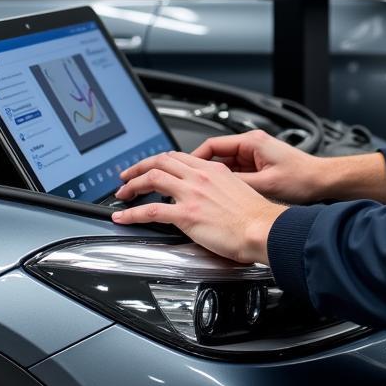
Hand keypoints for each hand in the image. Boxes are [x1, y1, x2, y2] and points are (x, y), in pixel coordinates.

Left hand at [112, 151, 285, 263]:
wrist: (262, 229)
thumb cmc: (255, 216)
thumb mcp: (237, 189)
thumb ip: (218, 187)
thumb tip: (206, 195)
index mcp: (213, 170)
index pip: (178, 157)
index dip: (158, 160)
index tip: (149, 167)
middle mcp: (200, 177)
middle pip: (161, 161)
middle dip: (139, 168)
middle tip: (127, 177)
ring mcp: (191, 195)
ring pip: (152, 179)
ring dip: (132, 186)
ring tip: (123, 194)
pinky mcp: (186, 215)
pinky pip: (150, 211)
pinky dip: (132, 214)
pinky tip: (123, 218)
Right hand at [189, 129, 326, 204]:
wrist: (323, 182)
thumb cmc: (302, 178)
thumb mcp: (266, 184)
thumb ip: (238, 184)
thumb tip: (216, 189)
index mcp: (251, 143)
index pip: (212, 145)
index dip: (194, 158)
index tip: (182, 170)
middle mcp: (252, 146)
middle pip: (216, 155)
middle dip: (200, 169)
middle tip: (186, 182)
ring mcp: (255, 156)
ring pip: (224, 165)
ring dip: (214, 178)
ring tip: (201, 192)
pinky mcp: (260, 167)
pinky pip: (235, 172)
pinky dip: (226, 182)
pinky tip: (220, 196)